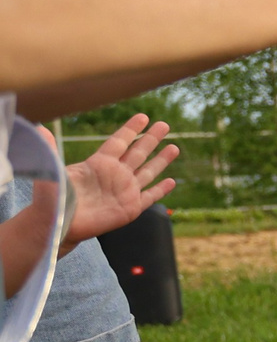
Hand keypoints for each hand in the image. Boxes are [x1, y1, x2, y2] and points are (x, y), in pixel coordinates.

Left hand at [58, 115, 179, 244]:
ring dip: (161, 160)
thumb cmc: (53, 198)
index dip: (130, 129)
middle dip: (151, 139)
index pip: (118, 142)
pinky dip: (161, 190)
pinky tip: (171, 181)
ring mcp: (124, 191)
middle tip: (164, 125)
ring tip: (174, 147)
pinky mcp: (130, 208)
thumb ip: (50, 149)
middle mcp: (115, 175)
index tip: (143, 116)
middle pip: (137, 153)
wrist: (59, 224)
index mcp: (99, 163)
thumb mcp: (52, 171)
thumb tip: (37, 128)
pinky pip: (150, 196)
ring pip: (148, 172)